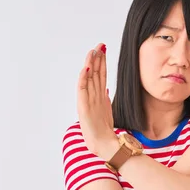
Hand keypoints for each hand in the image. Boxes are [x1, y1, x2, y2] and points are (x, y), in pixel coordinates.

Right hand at [77, 43, 117, 158]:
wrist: (103, 144)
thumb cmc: (102, 131)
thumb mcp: (105, 111)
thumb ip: (104, 99)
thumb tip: (106, 89)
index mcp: (98, 97)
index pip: (100, 75)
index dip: (101, 62)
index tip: (104, 49)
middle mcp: (92, 97)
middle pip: (95, 74)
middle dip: (97, 59)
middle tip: (99, 45)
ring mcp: (87, 101)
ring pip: (89, 79)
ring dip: (91, 65)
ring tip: (93, 51)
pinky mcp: (84, 107)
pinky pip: (83, 90)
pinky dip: (84, 79)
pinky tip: (86, 69)